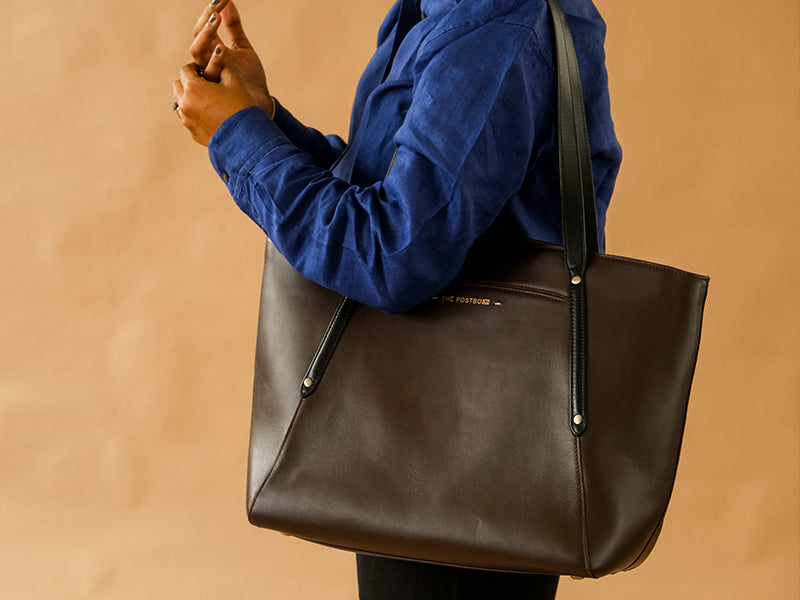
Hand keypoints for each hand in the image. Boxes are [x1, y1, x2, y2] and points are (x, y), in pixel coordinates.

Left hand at [172, 48, 256, 145]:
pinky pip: (189, 118)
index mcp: (193, 87)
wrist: (246, 138)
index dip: (196, 68)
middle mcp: (184, 102)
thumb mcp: (234, 81)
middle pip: (179, 85)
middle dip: (190, 83)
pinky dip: (196, 114)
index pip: (186, 69)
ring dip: (191, 98)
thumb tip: (218, 50)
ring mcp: (186, 119)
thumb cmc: (241, 107)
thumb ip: (223, 64)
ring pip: (181, 102)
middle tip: (206, 84)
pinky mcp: (192, 132)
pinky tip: (211, 115)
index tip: (206, 71)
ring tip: (208, 100)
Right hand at [190, 0, 273, 114]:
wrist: (259, 103)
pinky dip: (214, 60)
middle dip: (206, 23)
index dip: (208, 13)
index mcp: (210, 51)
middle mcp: (206, 62)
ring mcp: (209, 75)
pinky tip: (221, 49)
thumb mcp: (243, 48)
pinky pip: (209, 73)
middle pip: (197, 39)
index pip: (202, 29)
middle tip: (215, 11)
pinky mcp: (215, 88)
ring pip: (197, 54)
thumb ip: (234, 26)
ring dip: (206, 36)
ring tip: (216, 20)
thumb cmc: (250, 78)